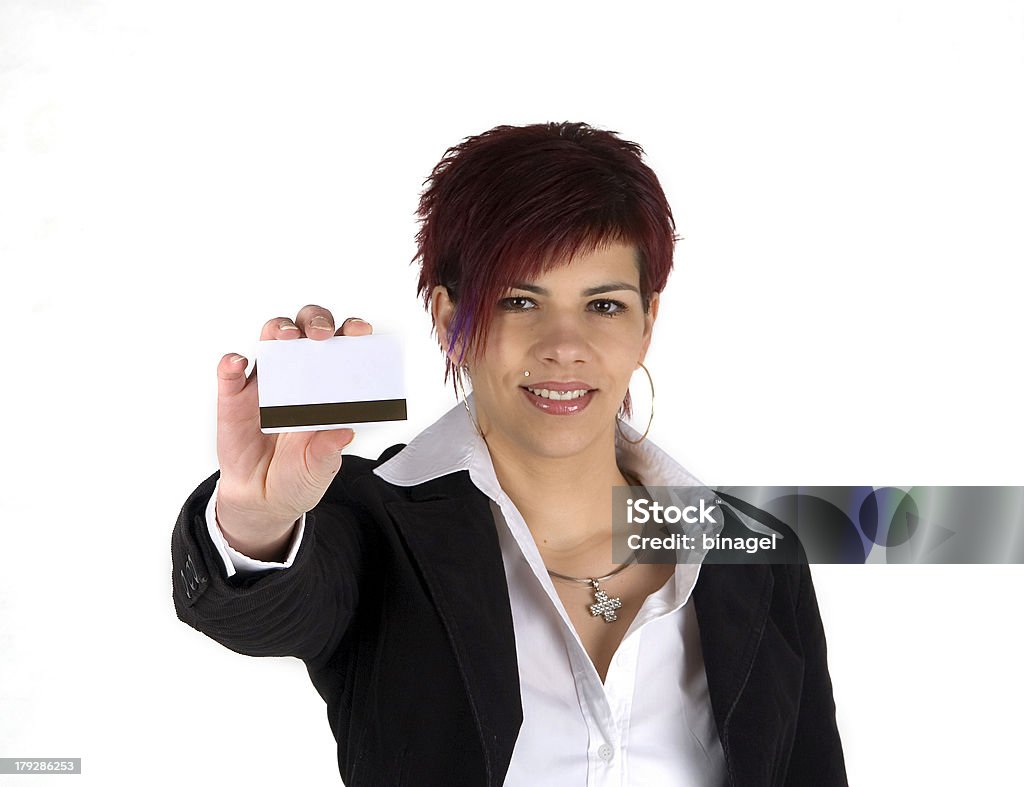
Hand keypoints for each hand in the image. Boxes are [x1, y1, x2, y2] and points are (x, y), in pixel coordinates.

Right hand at [213, 305, 372, 553]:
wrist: (263, 498)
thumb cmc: (299, 472)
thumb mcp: (321, 466)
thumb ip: (329, 449)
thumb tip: (343, 431)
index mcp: (327, 385)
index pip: (340, 347)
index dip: (350, 332)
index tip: (360, 332)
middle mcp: (298, 375)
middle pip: (305, 331)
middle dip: (315, 322)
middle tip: (321, 335)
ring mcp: (265, 382)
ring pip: (270, 339)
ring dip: (277, 330)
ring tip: (285, 337)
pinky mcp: (234, 397)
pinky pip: (230, 373)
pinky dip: (232, 363)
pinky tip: (238, 363)